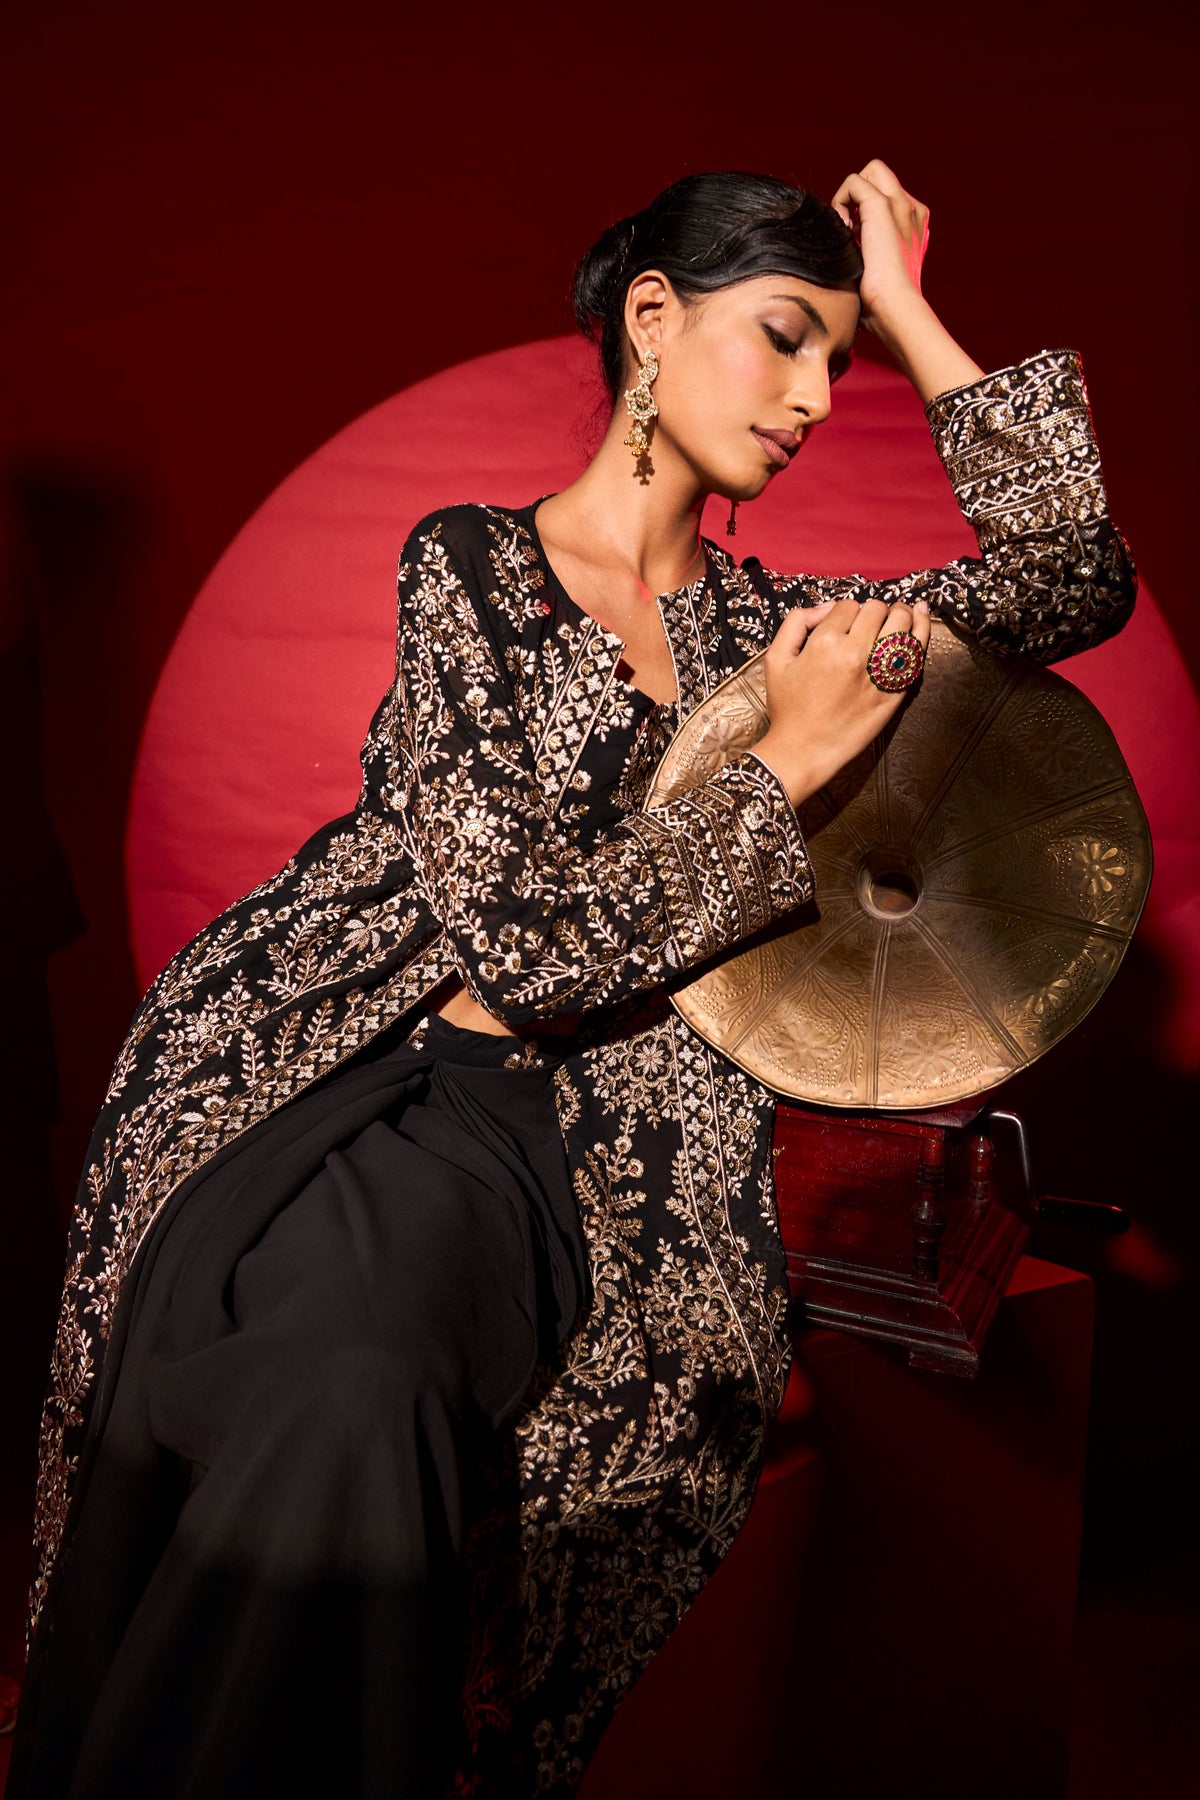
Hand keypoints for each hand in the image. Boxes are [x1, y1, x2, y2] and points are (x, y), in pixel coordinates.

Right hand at [753, 596, 931, 807]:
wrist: (804, 750)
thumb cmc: (788, 707)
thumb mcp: (776, 658)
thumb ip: (797, 622)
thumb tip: (828, 607)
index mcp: (825, 643)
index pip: (848, 606)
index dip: (846, 611)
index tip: (843, 624)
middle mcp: (856, 654)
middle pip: (877, 609)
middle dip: (873, 610)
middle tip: (870, 620)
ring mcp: (879, 672)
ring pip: (902, 623)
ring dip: (900, 614)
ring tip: (898, 615)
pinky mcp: (895, 690)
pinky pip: (916, 652)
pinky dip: (921, 630)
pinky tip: (921, 616)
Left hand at [830, 159, 928, 336]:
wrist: (895, 307)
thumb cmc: (883, 304)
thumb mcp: (879, 271)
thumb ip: (871, 252)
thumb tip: (846, 248)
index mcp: (915, 225)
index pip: (887, 198)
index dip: (865, 213)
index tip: (857, 243)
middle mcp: (912, 210)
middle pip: (881, 176)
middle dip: (859, 196)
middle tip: (849, 231)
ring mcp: (900, 204)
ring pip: (870, 172)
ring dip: (850, 197)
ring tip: (846, 231)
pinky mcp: (883, 204)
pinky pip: (854, 181)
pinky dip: (840, 200)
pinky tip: (843, 231)